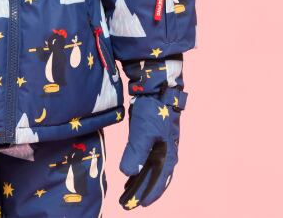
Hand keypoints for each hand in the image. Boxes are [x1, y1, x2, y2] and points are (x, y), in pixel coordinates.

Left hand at [118, 88, 186, 209]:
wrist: (157, 88)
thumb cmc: (152, 111)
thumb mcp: (142, 133)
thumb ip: (136, 154)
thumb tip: (128, 173)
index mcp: (168, 156)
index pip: (158, 182)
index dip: (148, 194)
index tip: (138, 205)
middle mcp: (166, 154)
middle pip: (155, 179)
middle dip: (142, 192)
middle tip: (127, 203)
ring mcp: (160, 146)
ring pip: (151, 170)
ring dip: (140, 182)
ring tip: (127, 192)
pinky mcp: (152, 138)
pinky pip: (147, 160)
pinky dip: (140, 169)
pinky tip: (130, 173)